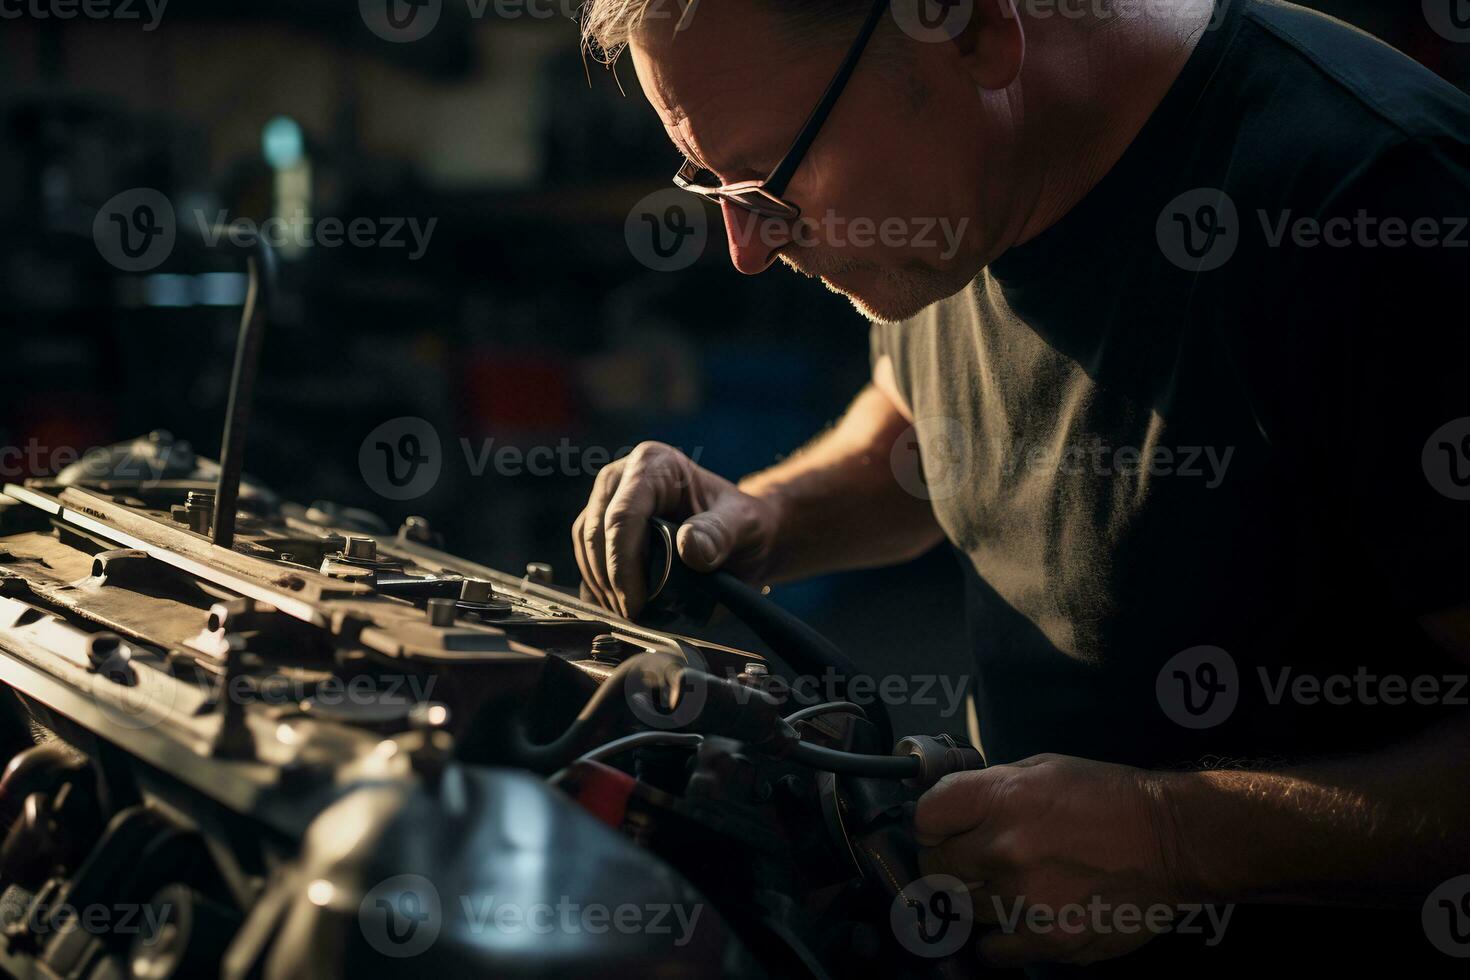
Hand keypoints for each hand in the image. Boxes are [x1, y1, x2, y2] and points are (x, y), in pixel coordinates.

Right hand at [571, 441, 782, 618]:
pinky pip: (587, 555)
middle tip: (631, 614)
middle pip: (596, 531)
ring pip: (585, 544)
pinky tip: (618, 604)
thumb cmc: (741, 524)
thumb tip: (689, 547)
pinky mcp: (603, 524)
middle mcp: (623, 476)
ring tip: (627, 613)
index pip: (623, 516)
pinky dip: (598, 583)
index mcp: (654, 464)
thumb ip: (719, 534)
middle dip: (610, 578)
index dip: (623, 564)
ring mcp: (609, 499)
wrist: (740, 534)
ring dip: (601, 583)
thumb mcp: (743, 525)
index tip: (635, 602)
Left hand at [914, 754, 1186, 966]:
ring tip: (1006, 888)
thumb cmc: (1107, 797)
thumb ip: (991, 789)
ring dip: (977, 901)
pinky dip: (997, 940)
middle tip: (971, 863)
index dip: (932, 825)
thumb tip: (954, 810)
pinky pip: (992, 950)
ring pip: (963, 911)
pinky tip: (1015, 920)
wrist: (1169, 841)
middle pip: (935, 869)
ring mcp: (1023, 899)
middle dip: (947, 865)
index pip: (924, 818)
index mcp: (1000, 797)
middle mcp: (1003, 848)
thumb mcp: (1042, 769)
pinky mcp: (1047, 939)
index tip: (945, 831)